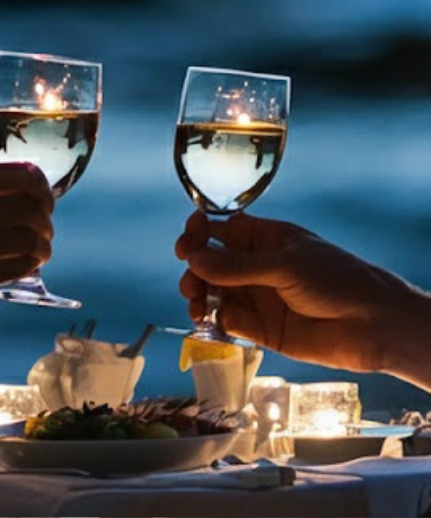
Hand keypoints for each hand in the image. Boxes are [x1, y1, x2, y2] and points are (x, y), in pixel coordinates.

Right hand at [0, 162, 53, 313]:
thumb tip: (34, 187)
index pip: (26, 176)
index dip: (44, 188)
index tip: (44, 198)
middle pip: (35, 208)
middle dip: (46, 218)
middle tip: (44, 226)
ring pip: (35, 238)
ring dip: (45, 244)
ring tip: (40, 248)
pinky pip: (25, 265)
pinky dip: (34, 263)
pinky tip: (29, 263)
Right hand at [175, 210, 413, 371]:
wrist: (373, 325)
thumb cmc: (337, 280)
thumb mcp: (285, 265)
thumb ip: (238, 266)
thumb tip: (194, 258)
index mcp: (265, 238)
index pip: (221, 230)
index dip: (199, 234)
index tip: (186, 244)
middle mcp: (257, 266)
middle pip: (212, 263)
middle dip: (195, 270)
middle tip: (191, 283)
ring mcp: (258, 297)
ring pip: (216, 293)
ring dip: (199, 297)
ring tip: (196, 305)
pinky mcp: (262, 329)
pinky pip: (229, 322)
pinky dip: (214, 322)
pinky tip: (210, 322)